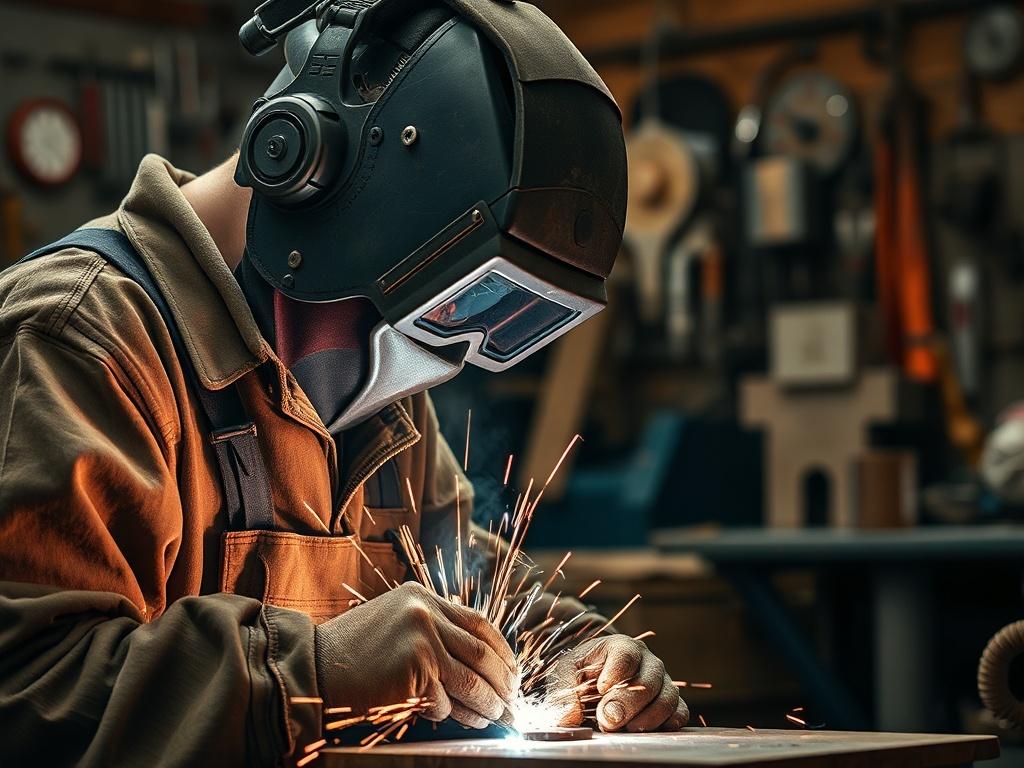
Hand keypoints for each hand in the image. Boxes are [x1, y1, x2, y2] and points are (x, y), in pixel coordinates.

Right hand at [314, 582, 516, 727]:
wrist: (312, 667)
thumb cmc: (352, 653)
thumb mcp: (395, 624)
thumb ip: (432, 632)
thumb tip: (477, 663)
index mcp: (422, 598)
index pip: (479, 623)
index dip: (501, 651)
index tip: (511, 672)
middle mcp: (425, 613)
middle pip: (482, 652)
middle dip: (503, 682)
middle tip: (512, 700)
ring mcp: (421, 641)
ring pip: (471, 680)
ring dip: (488, 703)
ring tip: (497, 716)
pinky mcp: (414, 672)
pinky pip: (444, 702)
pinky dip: (450, 714)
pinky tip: (454, 719)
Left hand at [549, 635, 687, 732]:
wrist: (596, 678)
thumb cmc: (583, 673)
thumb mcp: (566, 674)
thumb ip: (563, 692)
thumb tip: (568, 718)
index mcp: (620, 647)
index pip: (625, 654)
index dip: (615, 673)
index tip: (601, 689)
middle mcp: (647, 661)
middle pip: (647, 681)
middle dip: (627, 705)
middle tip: (607, 720)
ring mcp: (662, 681)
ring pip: (667, 698)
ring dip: (646, 719)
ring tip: (624, 728)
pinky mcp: (671, 701)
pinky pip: (679, 712)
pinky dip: (665, 724)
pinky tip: (644, 730)